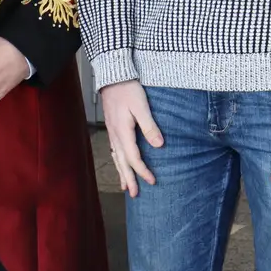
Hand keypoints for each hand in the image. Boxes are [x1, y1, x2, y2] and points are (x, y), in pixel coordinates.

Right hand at [100, 80, 162, 197]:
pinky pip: (114, 150)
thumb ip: (149, 126)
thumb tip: (159, 145)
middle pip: (122, 162)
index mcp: (123, 132)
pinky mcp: (112, 128)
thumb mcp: (141, 106)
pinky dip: (117, 161)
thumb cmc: (128, 89)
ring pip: (116, 158)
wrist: (113, 76)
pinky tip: (119, 164)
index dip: (143, 171)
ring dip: (122, 173)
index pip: (133, 158)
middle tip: (135, 194)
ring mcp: (112, 132)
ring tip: (125, 187)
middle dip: (129, 179)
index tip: (152, 181)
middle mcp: (115, 135)